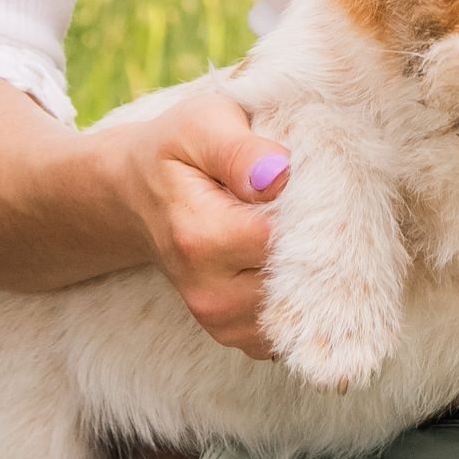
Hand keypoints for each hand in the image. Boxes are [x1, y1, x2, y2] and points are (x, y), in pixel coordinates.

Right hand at [98, 87, 293, 356]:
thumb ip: (241, 151)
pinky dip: (300, 298)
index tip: (319, 181)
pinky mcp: (233, 334)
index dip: (317, 210)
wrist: (136, 193)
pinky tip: (289, 260)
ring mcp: (220, 321)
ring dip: (314, 273)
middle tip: (319, 203)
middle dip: (322, 244)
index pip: (288, 238)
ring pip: (300, 308)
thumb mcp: (202, 125)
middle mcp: (209, 292)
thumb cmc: (177, 150)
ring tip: (297, 229)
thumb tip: (280, 175)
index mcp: (201, 237)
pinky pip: (288, 327)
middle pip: (301, 279)